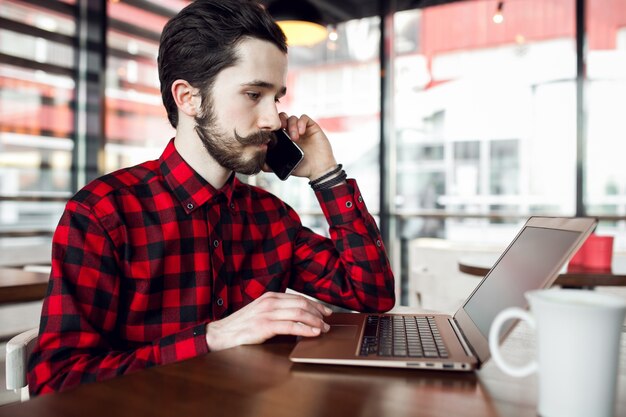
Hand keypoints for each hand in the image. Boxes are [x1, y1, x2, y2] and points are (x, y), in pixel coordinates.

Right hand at [205, 292, 331, 350]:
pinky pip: (290, 326)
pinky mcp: (264, 326)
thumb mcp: (260, 312)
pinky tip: (313, 333)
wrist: (220, 334)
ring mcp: (266, 313)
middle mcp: (270, 302)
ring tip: (323, 329)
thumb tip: (298, 316)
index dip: (315, 305)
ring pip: (299, 313)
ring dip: (315, 321)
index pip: (299, 298)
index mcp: (270, 297)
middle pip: (301, 304)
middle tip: (328, 323)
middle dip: (318, 313)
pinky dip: (305, 329)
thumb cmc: (241, 326)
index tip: (326, 312)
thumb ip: (277, 311)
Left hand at [277, 113, 337, 180]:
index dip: (272, 127)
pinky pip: (304, 118)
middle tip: (281, 130)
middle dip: (280, 121)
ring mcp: (302, 129)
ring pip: (293, 118)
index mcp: (285, 139)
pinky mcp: (312, 127)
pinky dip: (301, 123)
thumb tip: (261, 165)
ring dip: (291, 125)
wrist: (319, 169)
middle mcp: (293, 132)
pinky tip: (301, 132)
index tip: (272, 135)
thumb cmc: (303, 168)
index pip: (276, 127)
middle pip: (283, 118)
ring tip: (295, 138)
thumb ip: (273, 166)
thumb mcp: (285, 166)